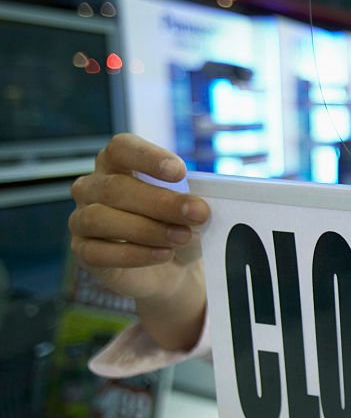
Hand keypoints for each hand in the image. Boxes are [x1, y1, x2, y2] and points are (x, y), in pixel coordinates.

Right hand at [69, 133, 210, 348]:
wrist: (174, 269)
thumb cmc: (178, 225)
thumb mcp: (190, 207)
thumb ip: (192, 198)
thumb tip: (201, 203)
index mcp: (116, 164)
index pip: (121, 148)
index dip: (148, 156)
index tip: (181, 172)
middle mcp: (92, 187)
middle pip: (117, 188)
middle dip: (162, 202)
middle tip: (198, 213)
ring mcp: (82, 220)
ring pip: (100, 218)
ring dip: (147, 228)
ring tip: (183, 237)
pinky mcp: (84, 253)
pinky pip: (98, 252)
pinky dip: (135, 254)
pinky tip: (164, 254)